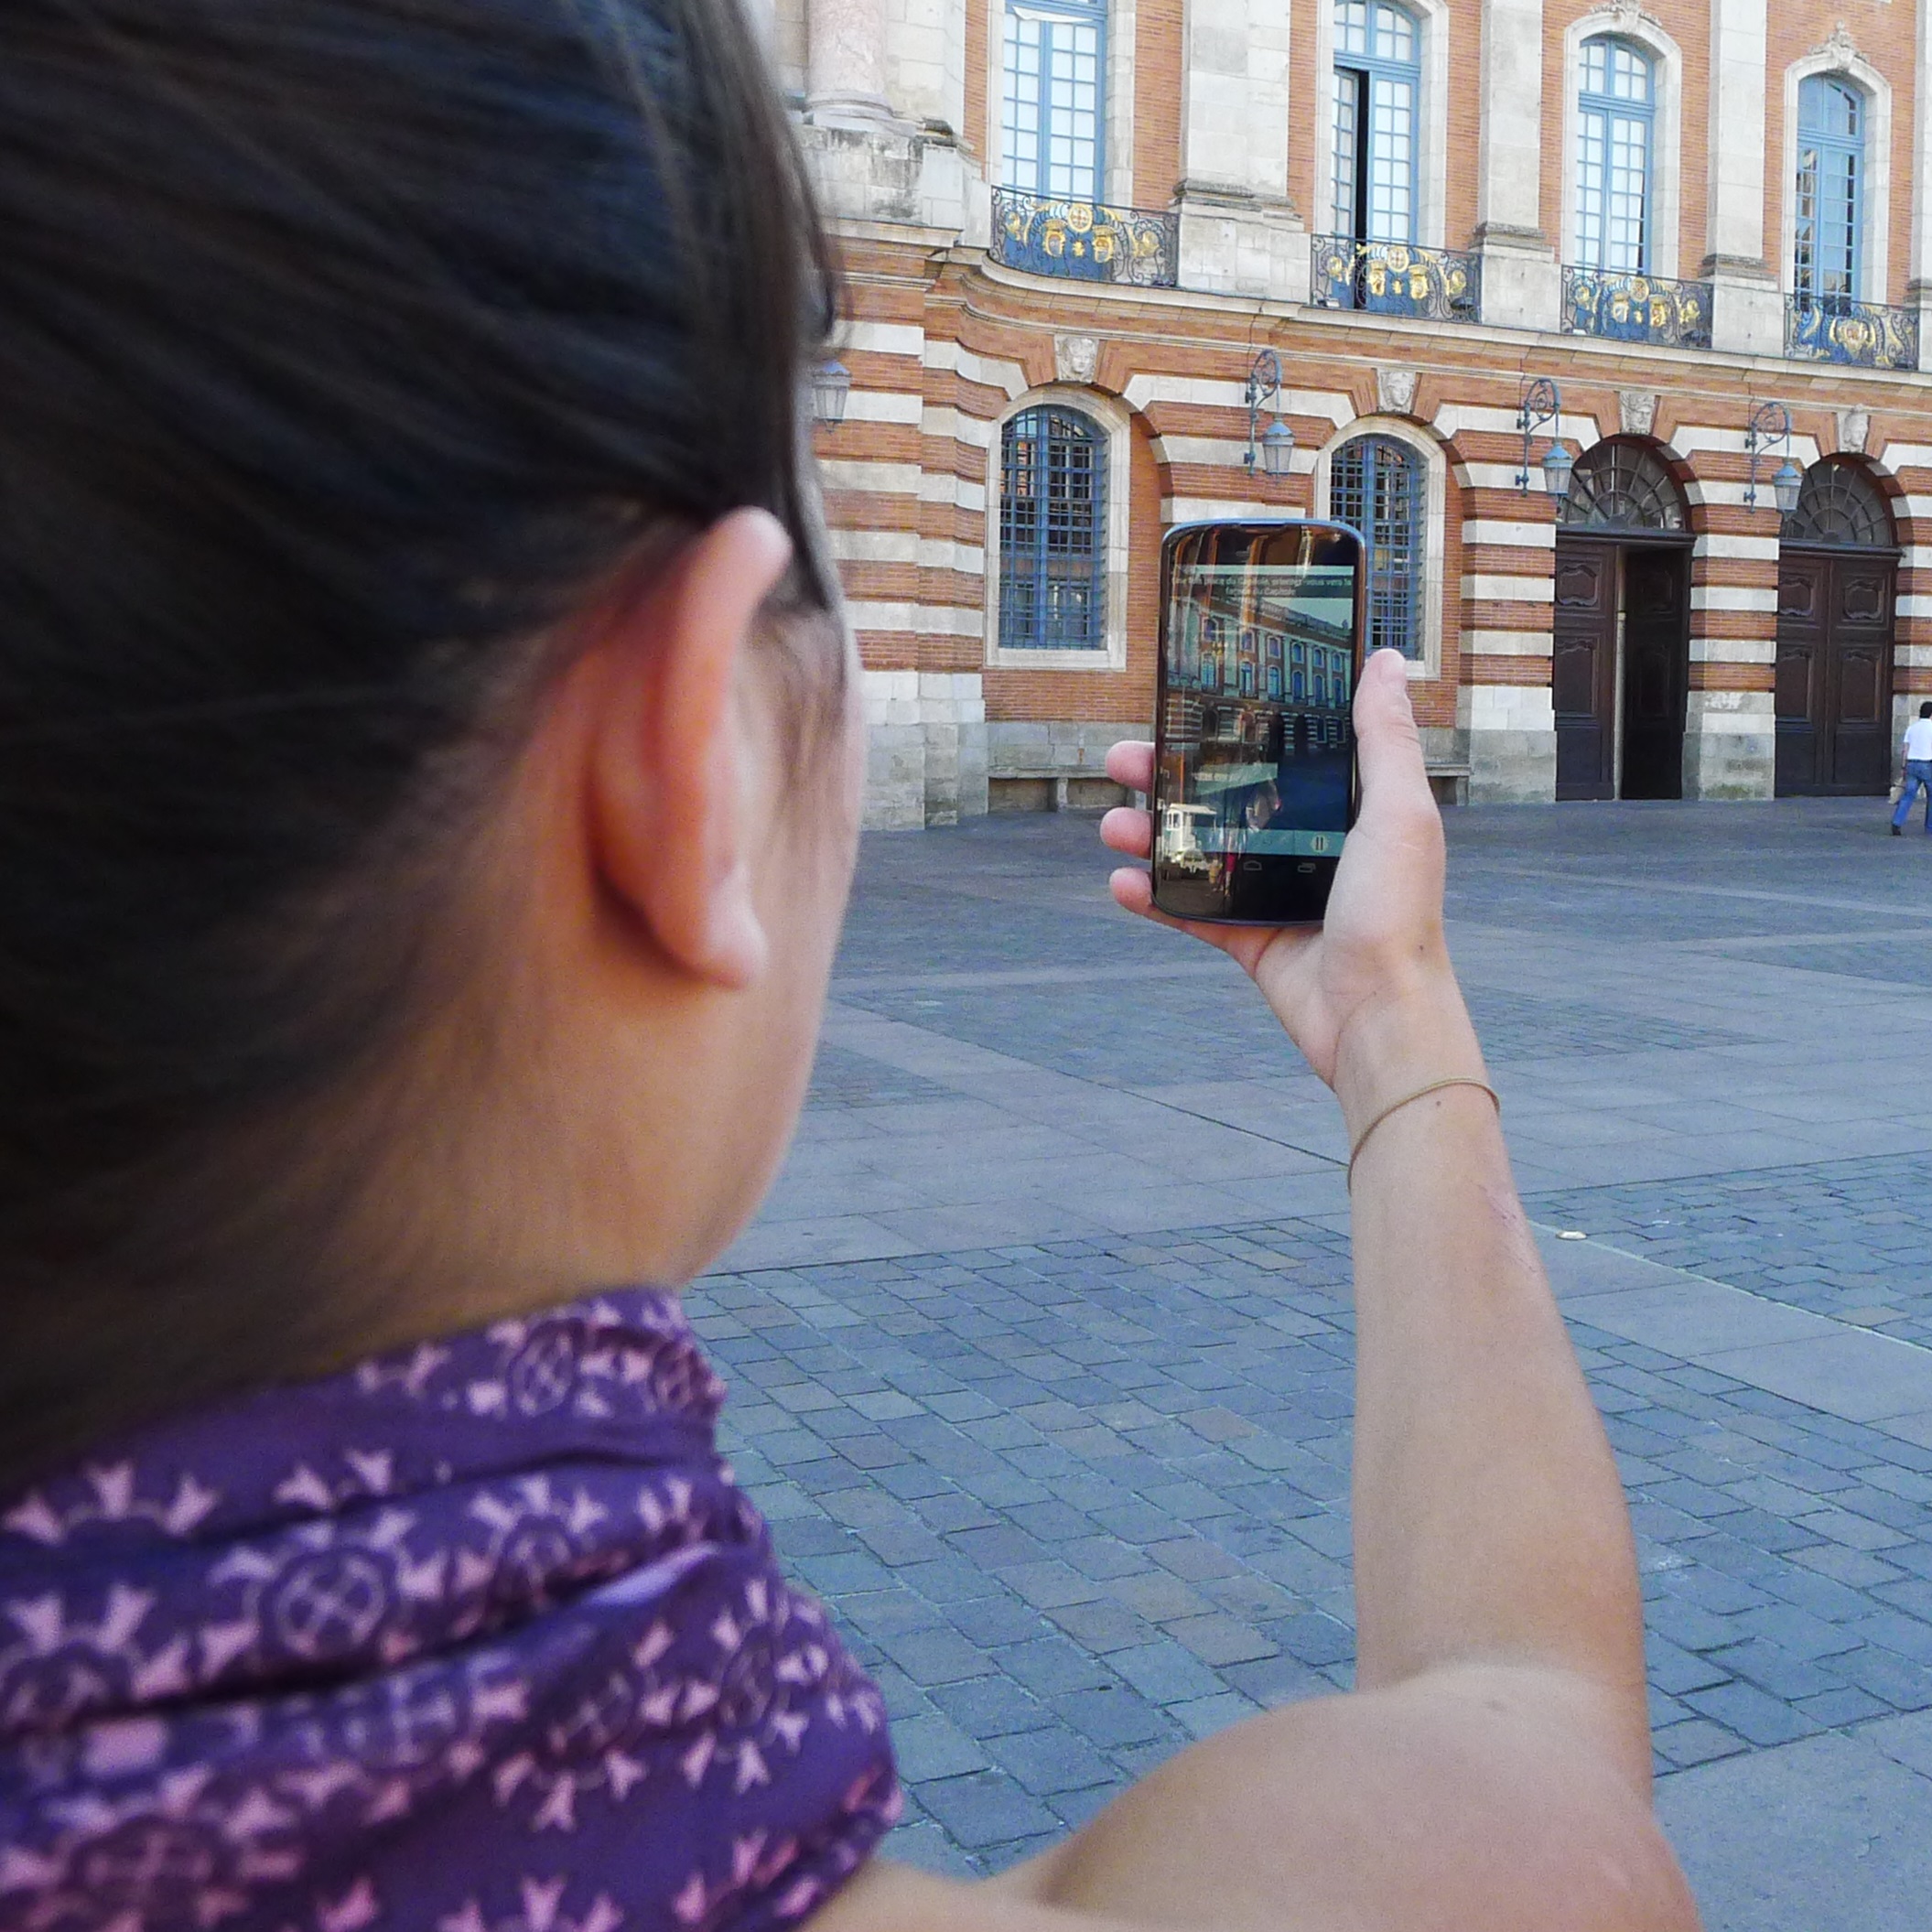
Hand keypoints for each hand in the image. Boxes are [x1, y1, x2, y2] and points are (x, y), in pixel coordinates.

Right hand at [1100, 650, 1479, 1116]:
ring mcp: (1276, 893)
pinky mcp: (1250, 939)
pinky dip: (1154, 897)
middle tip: (1124, 759)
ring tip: (1113, 823)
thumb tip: (1383, 661)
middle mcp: (1310, 845)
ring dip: (1152, 835)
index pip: (1282, 753)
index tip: (1192, 702)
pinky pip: (1191, 910)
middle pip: (1227, 797)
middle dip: (1171, 778)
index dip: (1235, 727)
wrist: (1378, 1018)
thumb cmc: (1400, 916)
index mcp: (1347, 809)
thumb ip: (1385, 739)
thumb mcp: (1399, 813)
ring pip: (1200, 851)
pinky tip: (1122, 882)